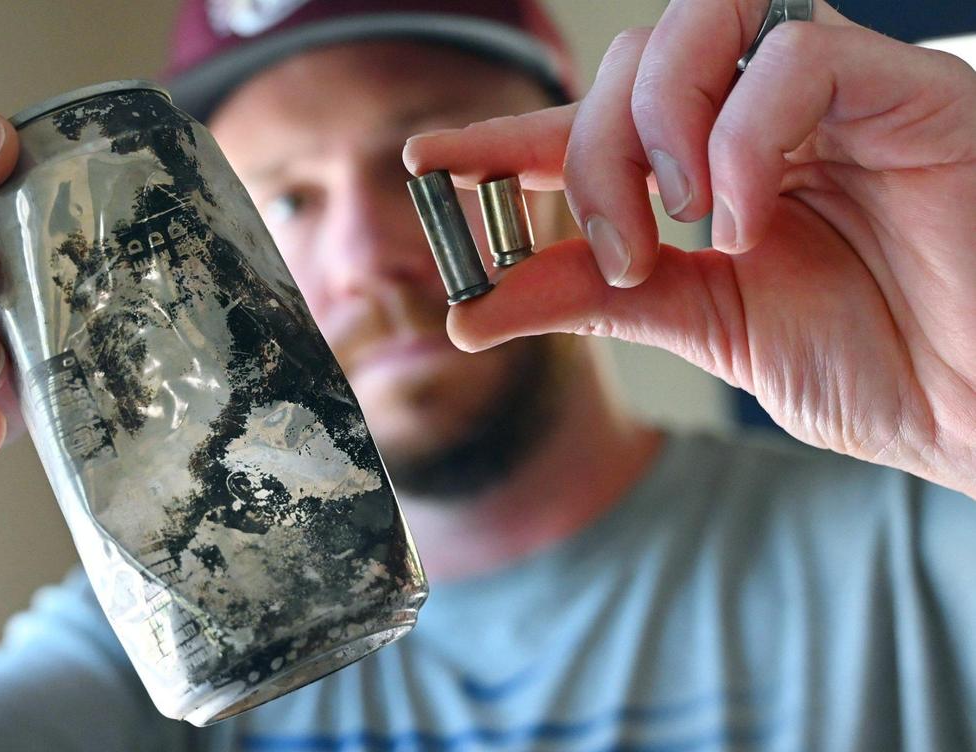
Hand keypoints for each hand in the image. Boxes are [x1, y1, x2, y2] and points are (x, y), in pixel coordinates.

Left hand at [404, 0, 975, 496]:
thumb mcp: (704, 326)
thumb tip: (474, 308)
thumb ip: (596, 298)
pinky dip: (743, 138)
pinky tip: (746, 215)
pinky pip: (794, 61)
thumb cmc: (874, 362)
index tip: (428, 160)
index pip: (590, 128)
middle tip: (621, 248)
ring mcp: (830, 97)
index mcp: (714, 172)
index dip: (505, 137)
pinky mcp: (903, 89)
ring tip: (673, 221)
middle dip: (591, 154)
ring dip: (652, 126)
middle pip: (629, 68)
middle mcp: (760, 120)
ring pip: (699, 28)